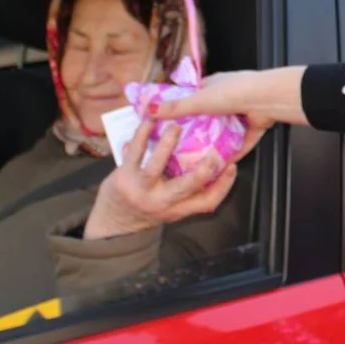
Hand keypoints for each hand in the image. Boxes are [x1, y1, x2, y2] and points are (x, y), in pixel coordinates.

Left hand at [84, 119, 241, 239]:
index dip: (224, 185)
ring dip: (168, 144)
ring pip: (156, 166)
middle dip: (203, 169)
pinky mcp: (123, 178)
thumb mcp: (170, 207)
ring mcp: (141, 190)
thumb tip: (209, 159)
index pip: (207, 202)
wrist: (112, 222)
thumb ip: (186, 189)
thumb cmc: (147, 207)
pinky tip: (150, 121)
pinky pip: (135, 152)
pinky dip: (142, 134)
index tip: (232, 165)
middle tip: (214, 150)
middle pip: (187, 187)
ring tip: (176, 126)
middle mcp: (161, 202)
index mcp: (178, 210)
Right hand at [143, 67, 307, 158]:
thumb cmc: (233, 91)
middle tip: (178, 150)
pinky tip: (218, 167)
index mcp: (213, 86)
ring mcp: (240, 115)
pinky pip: (238, 144)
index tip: (166, 126)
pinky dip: (230, 154)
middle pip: (206, 119)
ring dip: (212, 146)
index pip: (192, 98)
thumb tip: (148, 109)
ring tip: (195, 162)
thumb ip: (175, 107)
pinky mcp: (252, 129)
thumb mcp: (199, 100)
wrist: (267, 99)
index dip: (179, 110)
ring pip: (222, 134)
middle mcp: (227, 99)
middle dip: (195, 133)